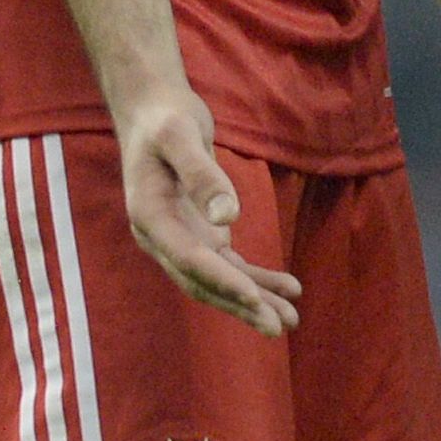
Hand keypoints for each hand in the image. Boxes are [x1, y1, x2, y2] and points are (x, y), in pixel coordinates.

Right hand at [115, 85, 302, 335]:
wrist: (154, 113)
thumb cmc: (165, 120)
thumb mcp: (181, 137)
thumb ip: (201, 175)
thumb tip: (229, 218)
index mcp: (149, 217)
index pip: (188, 257)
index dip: (221, 279)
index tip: (253, 298)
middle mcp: (162, 237)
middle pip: (202, 281)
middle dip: (241, 305)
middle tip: (278, 327)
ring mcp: (181, 239)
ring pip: (218, 280)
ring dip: (253, 301)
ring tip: (291, 320)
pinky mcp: (201, 234)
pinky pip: (230, 264)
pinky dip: (257, 278)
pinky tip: (288, 289)